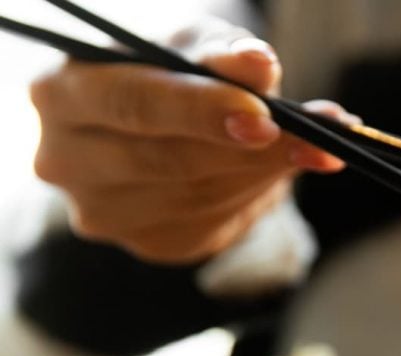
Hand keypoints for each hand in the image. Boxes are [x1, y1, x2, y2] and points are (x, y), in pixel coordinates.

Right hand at [29, 19, 354, 263]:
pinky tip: (277, 172)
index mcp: (61, 93)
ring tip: (315, 148)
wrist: (157, 118)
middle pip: (169, 161)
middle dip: (252, 151)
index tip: (265, 118)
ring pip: (199, 199)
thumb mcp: (192, 45)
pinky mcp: (146, 243)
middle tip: (318, 141)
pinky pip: (214, 225)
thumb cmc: (168, 69)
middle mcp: (65, 160)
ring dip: (266, 174)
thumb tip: (259, 65)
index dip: (202, 111)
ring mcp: (102, 211)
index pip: (134, 104)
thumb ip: (221, 54)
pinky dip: (256, 197)